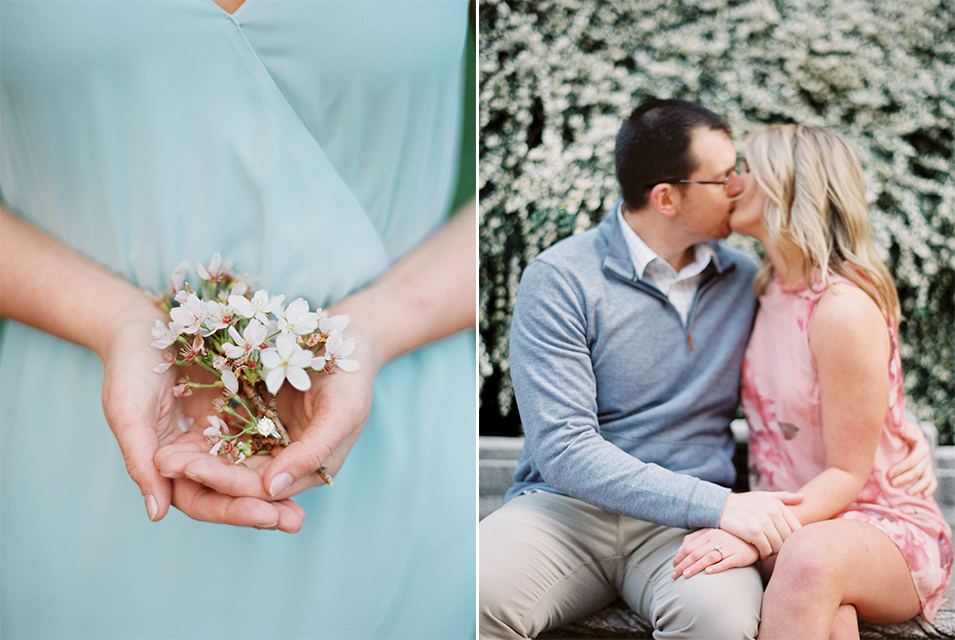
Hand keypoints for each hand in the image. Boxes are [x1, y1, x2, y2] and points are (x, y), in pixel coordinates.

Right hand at [102, 311, 304, 531]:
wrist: (141, 321)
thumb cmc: (128, 365)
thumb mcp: (128, 411)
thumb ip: (140, 461)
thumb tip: (157, 514)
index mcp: (167, 464)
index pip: (201, 499)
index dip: (231, 511)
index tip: (264, 516)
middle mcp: (196, 456)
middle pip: (232, 492)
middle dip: (263, 508)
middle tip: (295, 523)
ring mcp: (219, 435)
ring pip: (251, 470)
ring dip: (278, 489)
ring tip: (304, 510)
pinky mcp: (239, 410)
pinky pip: (263, 436)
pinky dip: (284, 451)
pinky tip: (310, 460)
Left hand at [154, 318, 377, 502]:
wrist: (350, 338)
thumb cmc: (353, 378)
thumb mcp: (343, 413)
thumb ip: (312, 452)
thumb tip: (272, 490)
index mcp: (308, 470)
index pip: (261, 488)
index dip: (226, 482)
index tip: (191, 469)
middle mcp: (283, 463)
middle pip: (236, 480)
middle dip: (200, 476)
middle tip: (161, 463)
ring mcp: (266, 441)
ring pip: (225, 462)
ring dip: (193, 463)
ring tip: (159, 456)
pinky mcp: (253, 419)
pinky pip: (222, 436)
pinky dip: (198, 440)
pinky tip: (171, 435)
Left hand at [671, 528, 757, 578]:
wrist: (752, 540)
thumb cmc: (726, 539)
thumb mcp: (710, 535)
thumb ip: (695, 540)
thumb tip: (680, 550)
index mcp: (708, 534)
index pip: (689, 546)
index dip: (679, 557)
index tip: (673, 567)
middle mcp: (717, 539)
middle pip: (696, 553)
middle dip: (683, 565)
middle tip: (674, 575)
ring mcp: (728, 547)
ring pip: (708, 557)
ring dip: (696, 567)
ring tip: (686, 576)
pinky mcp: (739, 556)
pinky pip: (727, 562)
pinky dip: (717, 567)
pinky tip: (708, 572)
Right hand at [719, 491, 802, 558]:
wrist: (719, 506)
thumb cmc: (744, 503)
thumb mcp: (763, 496)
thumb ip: (784, 497)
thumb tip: (803, 498)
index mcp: (778, 505)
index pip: (796, 529)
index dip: (791, 539)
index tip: (781, 541)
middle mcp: (773, 513)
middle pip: (788, 540)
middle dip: (781, 546)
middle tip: (772, 547)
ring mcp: (764, 522)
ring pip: (778, 547)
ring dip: (772, 552)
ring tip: (766, 550)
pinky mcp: (753, 532)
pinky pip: (766, 550)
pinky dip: (763, 554)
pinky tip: (759, 552)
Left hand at [888, 416, 937, 496]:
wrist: (909, 431)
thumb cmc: (901, 429)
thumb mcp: (901, 426)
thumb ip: (901, 428)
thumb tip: (900, 430)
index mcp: (921, 446)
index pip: (912, 460)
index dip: (901, 468)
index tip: (888, 474)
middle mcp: (926, 457)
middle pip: (917, 471)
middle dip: (904, 478)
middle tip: (891, 484)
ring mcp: (928, 464)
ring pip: (926, 478)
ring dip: (918, 487)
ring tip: (908, 493)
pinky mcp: (927, 470)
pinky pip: (932, 481)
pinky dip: (929, 489)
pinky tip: (924, 496)